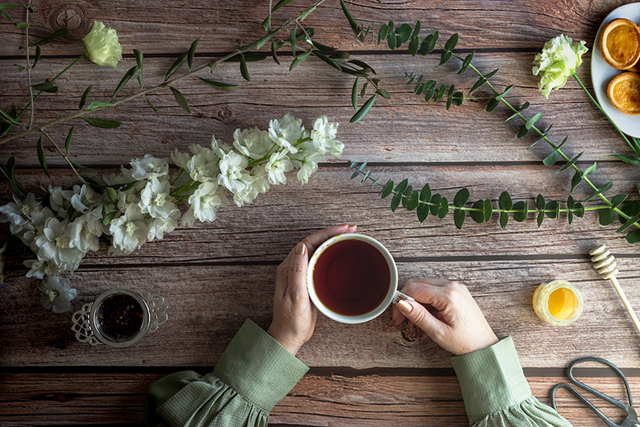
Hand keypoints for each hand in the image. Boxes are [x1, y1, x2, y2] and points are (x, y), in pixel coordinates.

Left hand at [268, 224, 357, 354]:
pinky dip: (331, 254)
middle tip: (351, 229)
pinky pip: (320, 261)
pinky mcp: (308, 281)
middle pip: (314, 243)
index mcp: (289, 268)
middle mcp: (294, 267)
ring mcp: (301, 274)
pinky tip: (341, 255)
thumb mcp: (295, 296)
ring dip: (333, 241)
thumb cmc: (291, 320)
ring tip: (349, 236)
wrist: (289, 336)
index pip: (309, 242)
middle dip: (332, 233)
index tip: (343, 228)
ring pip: (318, 250)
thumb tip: (303, 247)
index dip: (326, 233)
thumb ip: (298, 272)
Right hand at [392, 278, 497, 354]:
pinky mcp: (456, 290)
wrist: (485, 345)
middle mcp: (452, 286)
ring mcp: (455, 287)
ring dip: (415, 300)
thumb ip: (419, 316)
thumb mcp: (438, 332)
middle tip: (403, 319)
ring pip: (424, 285)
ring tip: (416, 320)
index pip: (414, 289)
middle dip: (406, 300)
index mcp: (448, 296)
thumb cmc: (465, 342)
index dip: (401, 302)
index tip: (398, 318)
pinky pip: (434, 288)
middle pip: (417, 284)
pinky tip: (427, 314)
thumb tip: (401, 302)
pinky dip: (425, 299)